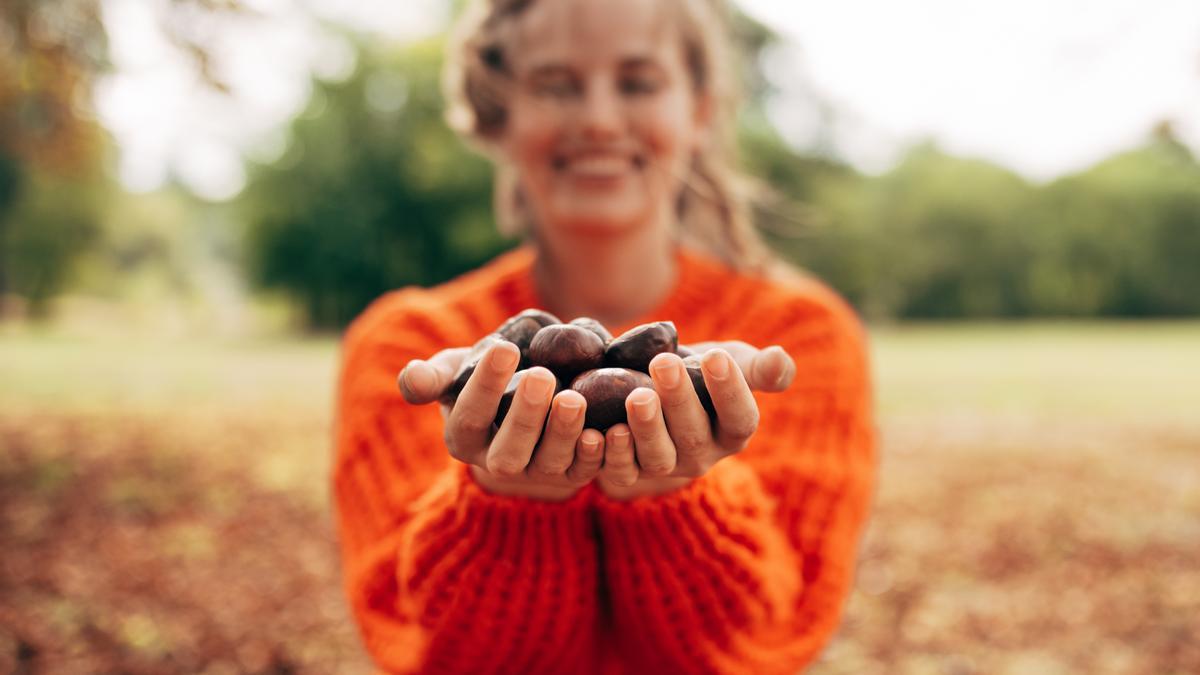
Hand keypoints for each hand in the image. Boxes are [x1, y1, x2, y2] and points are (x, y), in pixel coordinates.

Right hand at [399, 341, 603, 501]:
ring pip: (549, 462)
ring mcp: (537, 472)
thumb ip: (432, 376)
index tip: (504, 348)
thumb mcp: (455, 372)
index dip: (485, 386)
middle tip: (541, 375)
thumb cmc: (486, 378)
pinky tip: (600, 430)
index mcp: (464, 438)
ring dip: (562, 433)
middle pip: (509, 452)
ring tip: (573, 397)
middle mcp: (498, 462)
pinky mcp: (572, 474)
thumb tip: (412, 379)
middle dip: (525, 416)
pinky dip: (593, 455)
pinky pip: (583, 471)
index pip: (470, 416)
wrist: (526, 395)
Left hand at [596, 342, 795, 499]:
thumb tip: (780, 360)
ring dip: (647, 428)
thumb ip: (761, 368)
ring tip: (636, 395)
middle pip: (694, 435)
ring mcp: (665, 467)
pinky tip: (602, 430)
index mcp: (733, 432)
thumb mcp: (735, 363)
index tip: (715, 357)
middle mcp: (702, 456)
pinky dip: (611, 455)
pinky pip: (621, 472)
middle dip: (679, 399)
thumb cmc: (702, 371)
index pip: (740, 418)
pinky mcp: (629, 473)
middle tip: (664, 363)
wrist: (654, 382)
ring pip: (658, 457)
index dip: (730, 391)